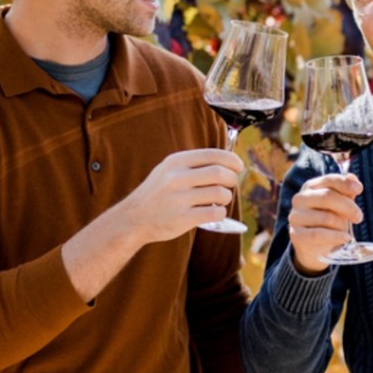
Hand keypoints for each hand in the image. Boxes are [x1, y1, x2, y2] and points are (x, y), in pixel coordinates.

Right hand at [123, 148, 244, 243]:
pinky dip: (220, 213)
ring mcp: (179, 198)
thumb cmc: (158, 194)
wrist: (133, 218)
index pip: (213, 154)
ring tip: (219, 200)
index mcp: (176, 162)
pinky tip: (215, 212)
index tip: (238, 167)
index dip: (232, 160)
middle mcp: (176, 177)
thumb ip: (193, 164)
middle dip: (232, 179)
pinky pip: (214, 213)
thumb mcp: (168, 170)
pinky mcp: (182, 218)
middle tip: (230, 185)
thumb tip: (228, 162)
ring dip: (226, 197)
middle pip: (220, 173)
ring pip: (220, 193)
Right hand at [286, 171, 363, 274]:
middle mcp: (300, 199)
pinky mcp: (296, 235)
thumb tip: (353, 178)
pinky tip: (345, 238)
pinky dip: (336, 237)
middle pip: (327, 196)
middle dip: (348, 206)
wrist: (315, 248)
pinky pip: (319, 234)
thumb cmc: (329, 222)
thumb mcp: (339, 206)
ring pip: (326, 217)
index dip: (345, 183)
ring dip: (341, 225)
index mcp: (310, 187)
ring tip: (345, 231)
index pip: (329, 180)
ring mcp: (296, 217)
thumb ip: (346, 192)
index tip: (359, 189)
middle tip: (359, 217)